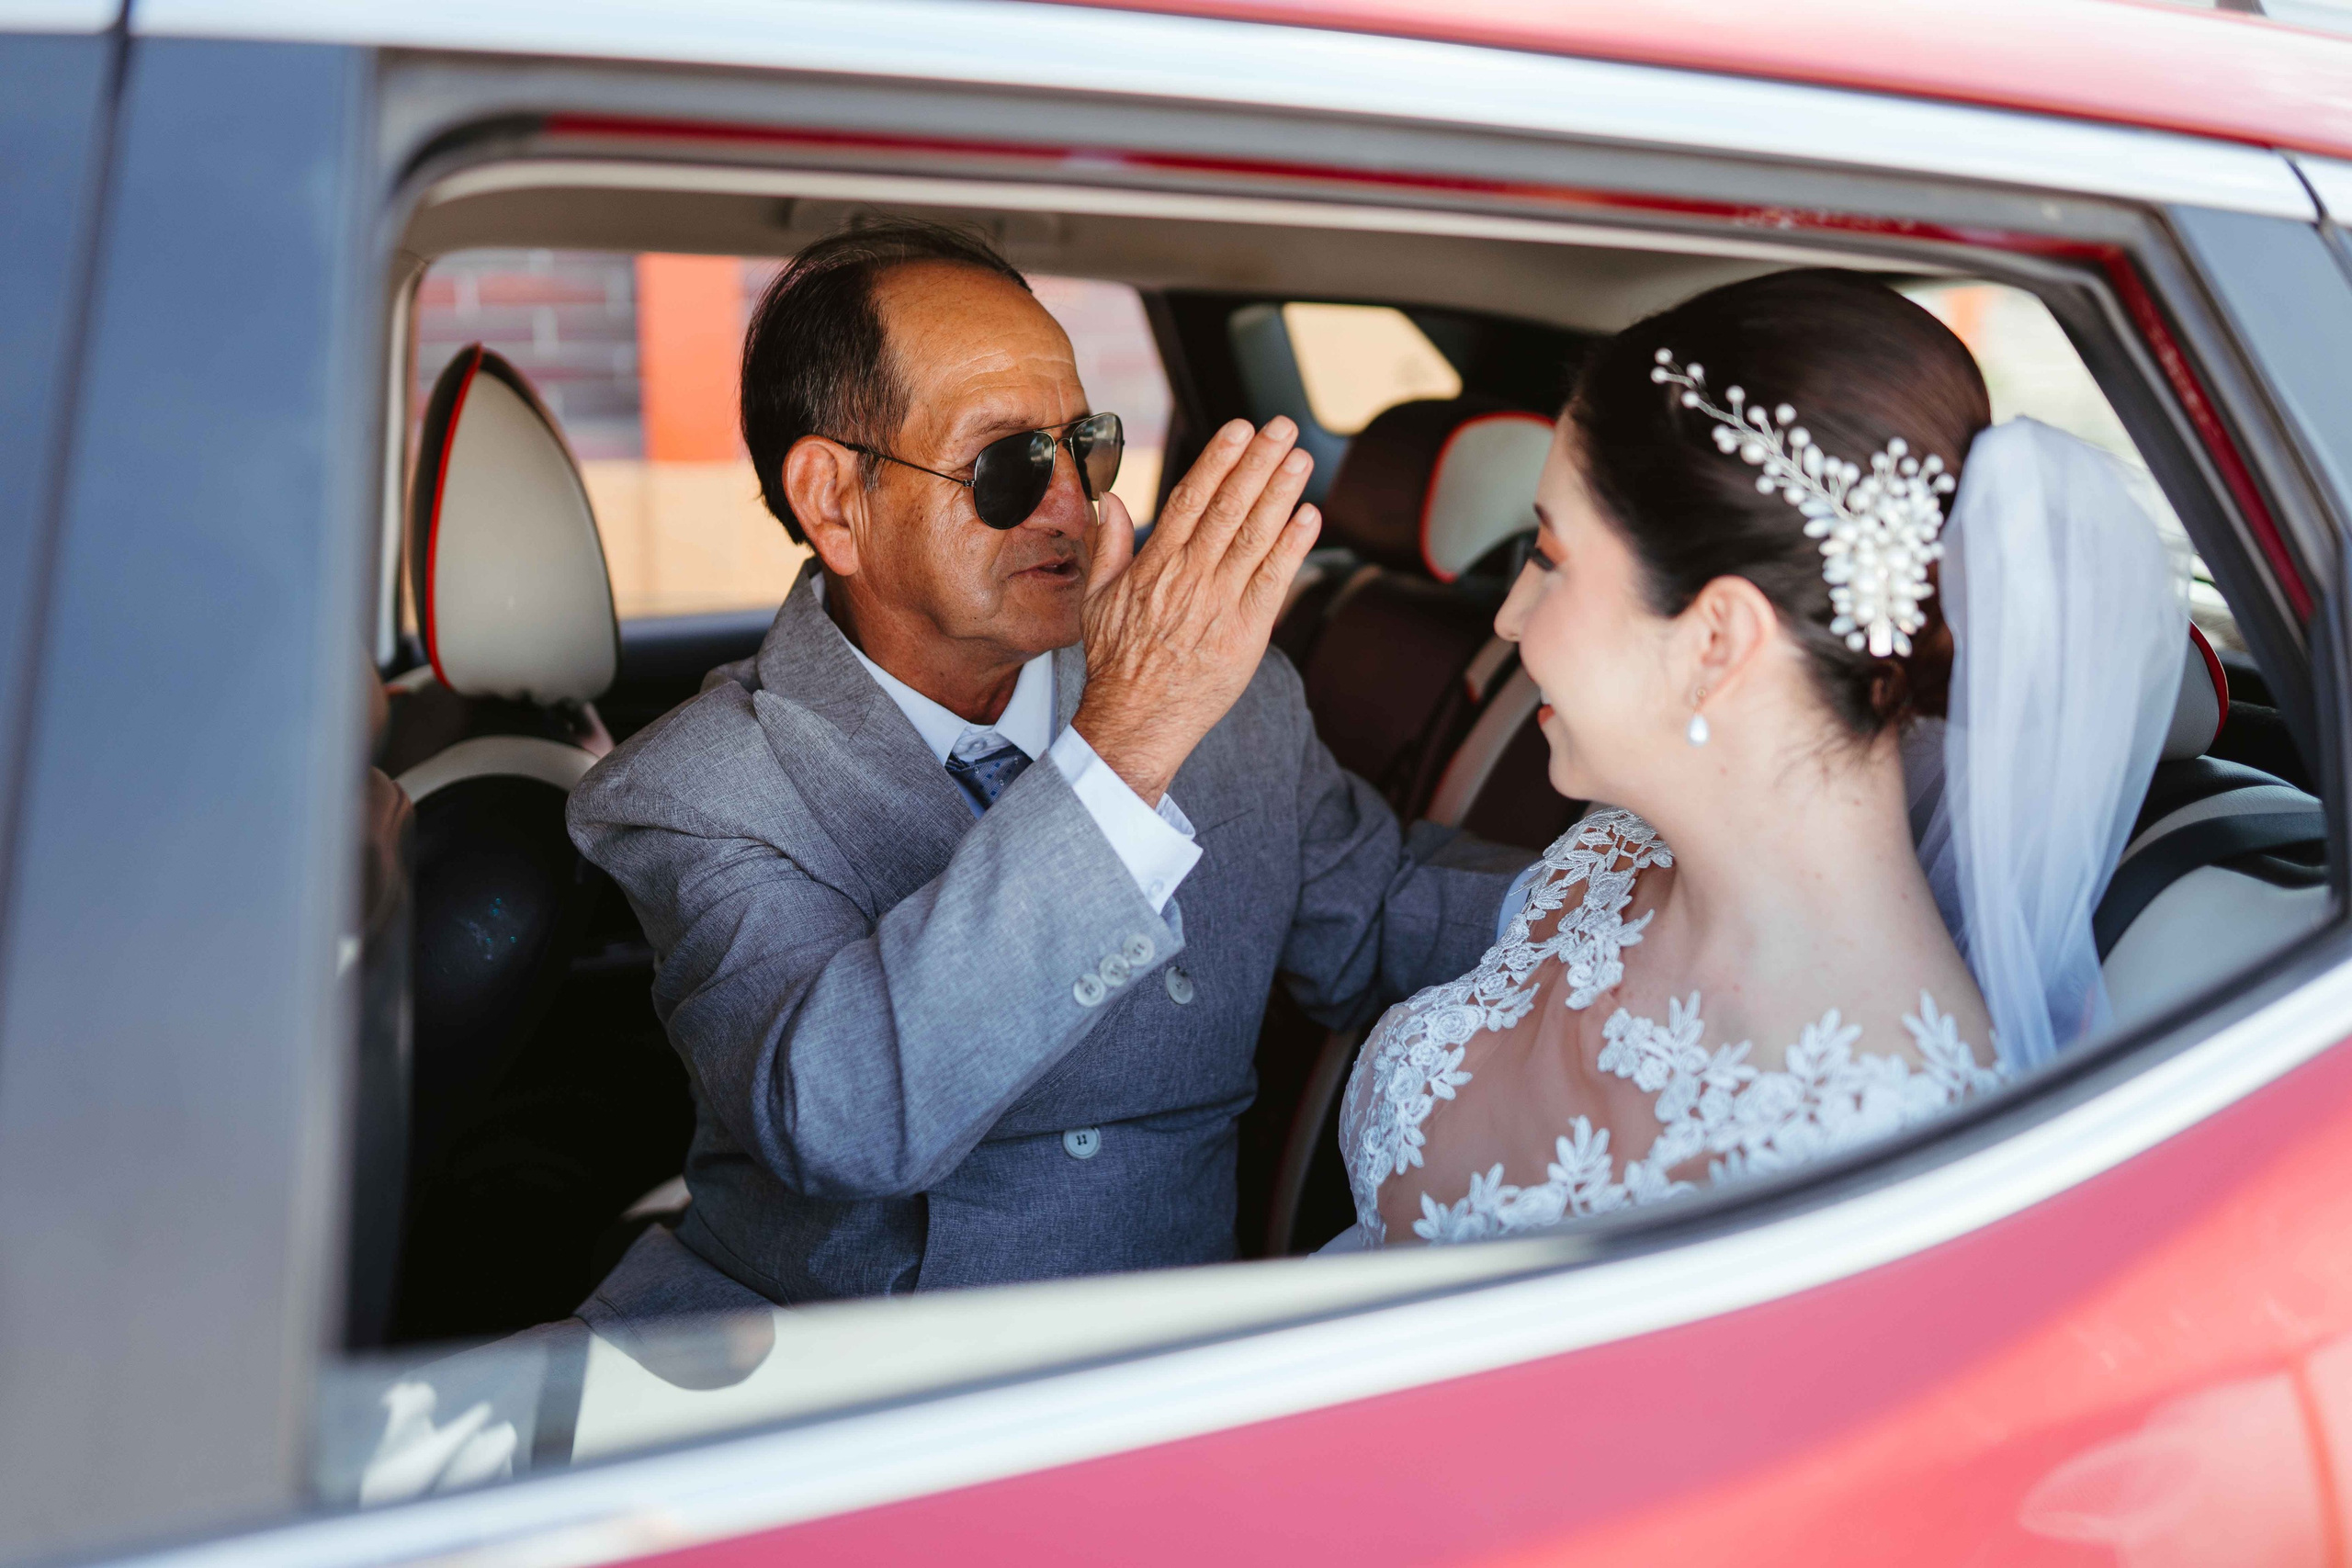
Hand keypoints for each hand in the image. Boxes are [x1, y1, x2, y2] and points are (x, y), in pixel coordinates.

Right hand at [1073, 417, 1321, 803]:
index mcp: (1154, 565)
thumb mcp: (1098, 598)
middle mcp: (1189, 578)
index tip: (1239, 430)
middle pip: (1228, 508)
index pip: (1190, 499)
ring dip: (1280, 493)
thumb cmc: (1117, 663)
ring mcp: (1219, 605)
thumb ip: (1108, 545)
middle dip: (1257, 463)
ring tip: (1299, 458)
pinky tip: (1309, 516)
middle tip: (1281, 427)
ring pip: (1254, 537)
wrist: (1135, 720)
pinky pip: (1274, 581)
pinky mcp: (1246, 633)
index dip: (1218, 461)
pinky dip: (1293, 547)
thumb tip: (1109, 501)